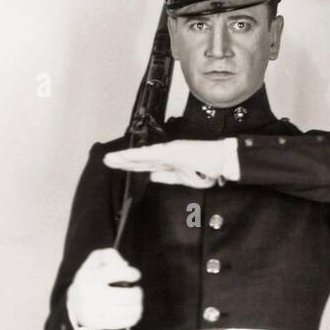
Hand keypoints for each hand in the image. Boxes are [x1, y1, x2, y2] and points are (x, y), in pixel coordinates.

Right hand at [66, 248, 142, 329]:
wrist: (74, 303)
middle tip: (137, 291)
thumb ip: (110, 256)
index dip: (131, 273)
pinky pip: (122, 322)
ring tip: (137, 302)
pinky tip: (133, 312)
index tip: (136, 275)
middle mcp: (89, 293)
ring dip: (137, 306)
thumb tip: (124, 266)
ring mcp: (92, 310)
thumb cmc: (92, 277)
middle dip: (137, 293)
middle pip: (126, 296)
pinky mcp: (96, 323)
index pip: (116, 272)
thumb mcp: (97, 260)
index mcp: (90, 275)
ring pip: (127, 311)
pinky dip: (132, 317)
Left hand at [104, 138, 239, 188]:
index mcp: (167, 162)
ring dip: (127, 158)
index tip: (117, 166)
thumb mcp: (183, 178)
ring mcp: (169, 151)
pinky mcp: (174, 151)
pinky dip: (141, 156)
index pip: (145, 165)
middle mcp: (165, 155)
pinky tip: (129, 157)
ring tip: (112, 159)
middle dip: (123, 161)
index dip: (130, 166)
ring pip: (143, 156)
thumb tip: (151, 177)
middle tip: (107, 161)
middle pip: (140, 159)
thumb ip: (167, 177)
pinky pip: (153, 155)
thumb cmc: (207, 169)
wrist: (222, 161)